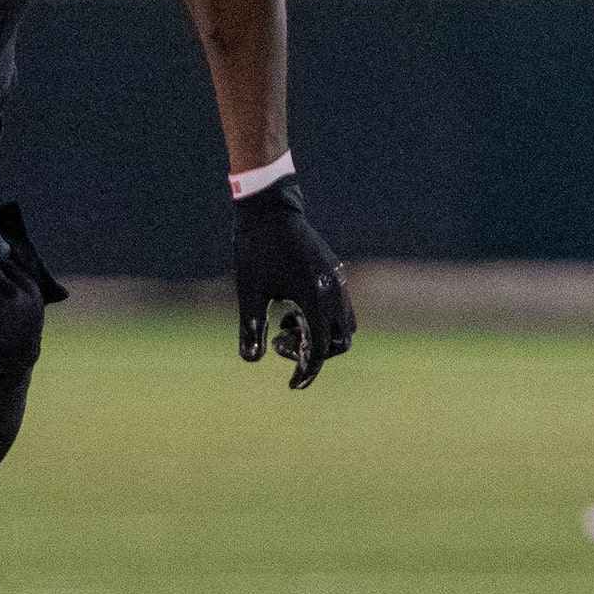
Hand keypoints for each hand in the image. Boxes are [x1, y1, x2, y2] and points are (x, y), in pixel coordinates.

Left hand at [234, 174, 355, 387]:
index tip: (292, 385)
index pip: (322, 349)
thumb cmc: (257, 248)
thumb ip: (251, 328)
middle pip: (341, 341)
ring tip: (285, 324)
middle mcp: (334, 291)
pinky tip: (291, 307)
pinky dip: (320, 318)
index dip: (308, 371)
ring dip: (319, 335)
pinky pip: (339, 307)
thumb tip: (252, 360)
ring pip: (344, 324)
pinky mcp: (334, 272)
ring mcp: (337, 280)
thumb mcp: (249, 291)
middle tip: (280, 342)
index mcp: (316, 298)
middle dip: (315, 352)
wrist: (269, 208)